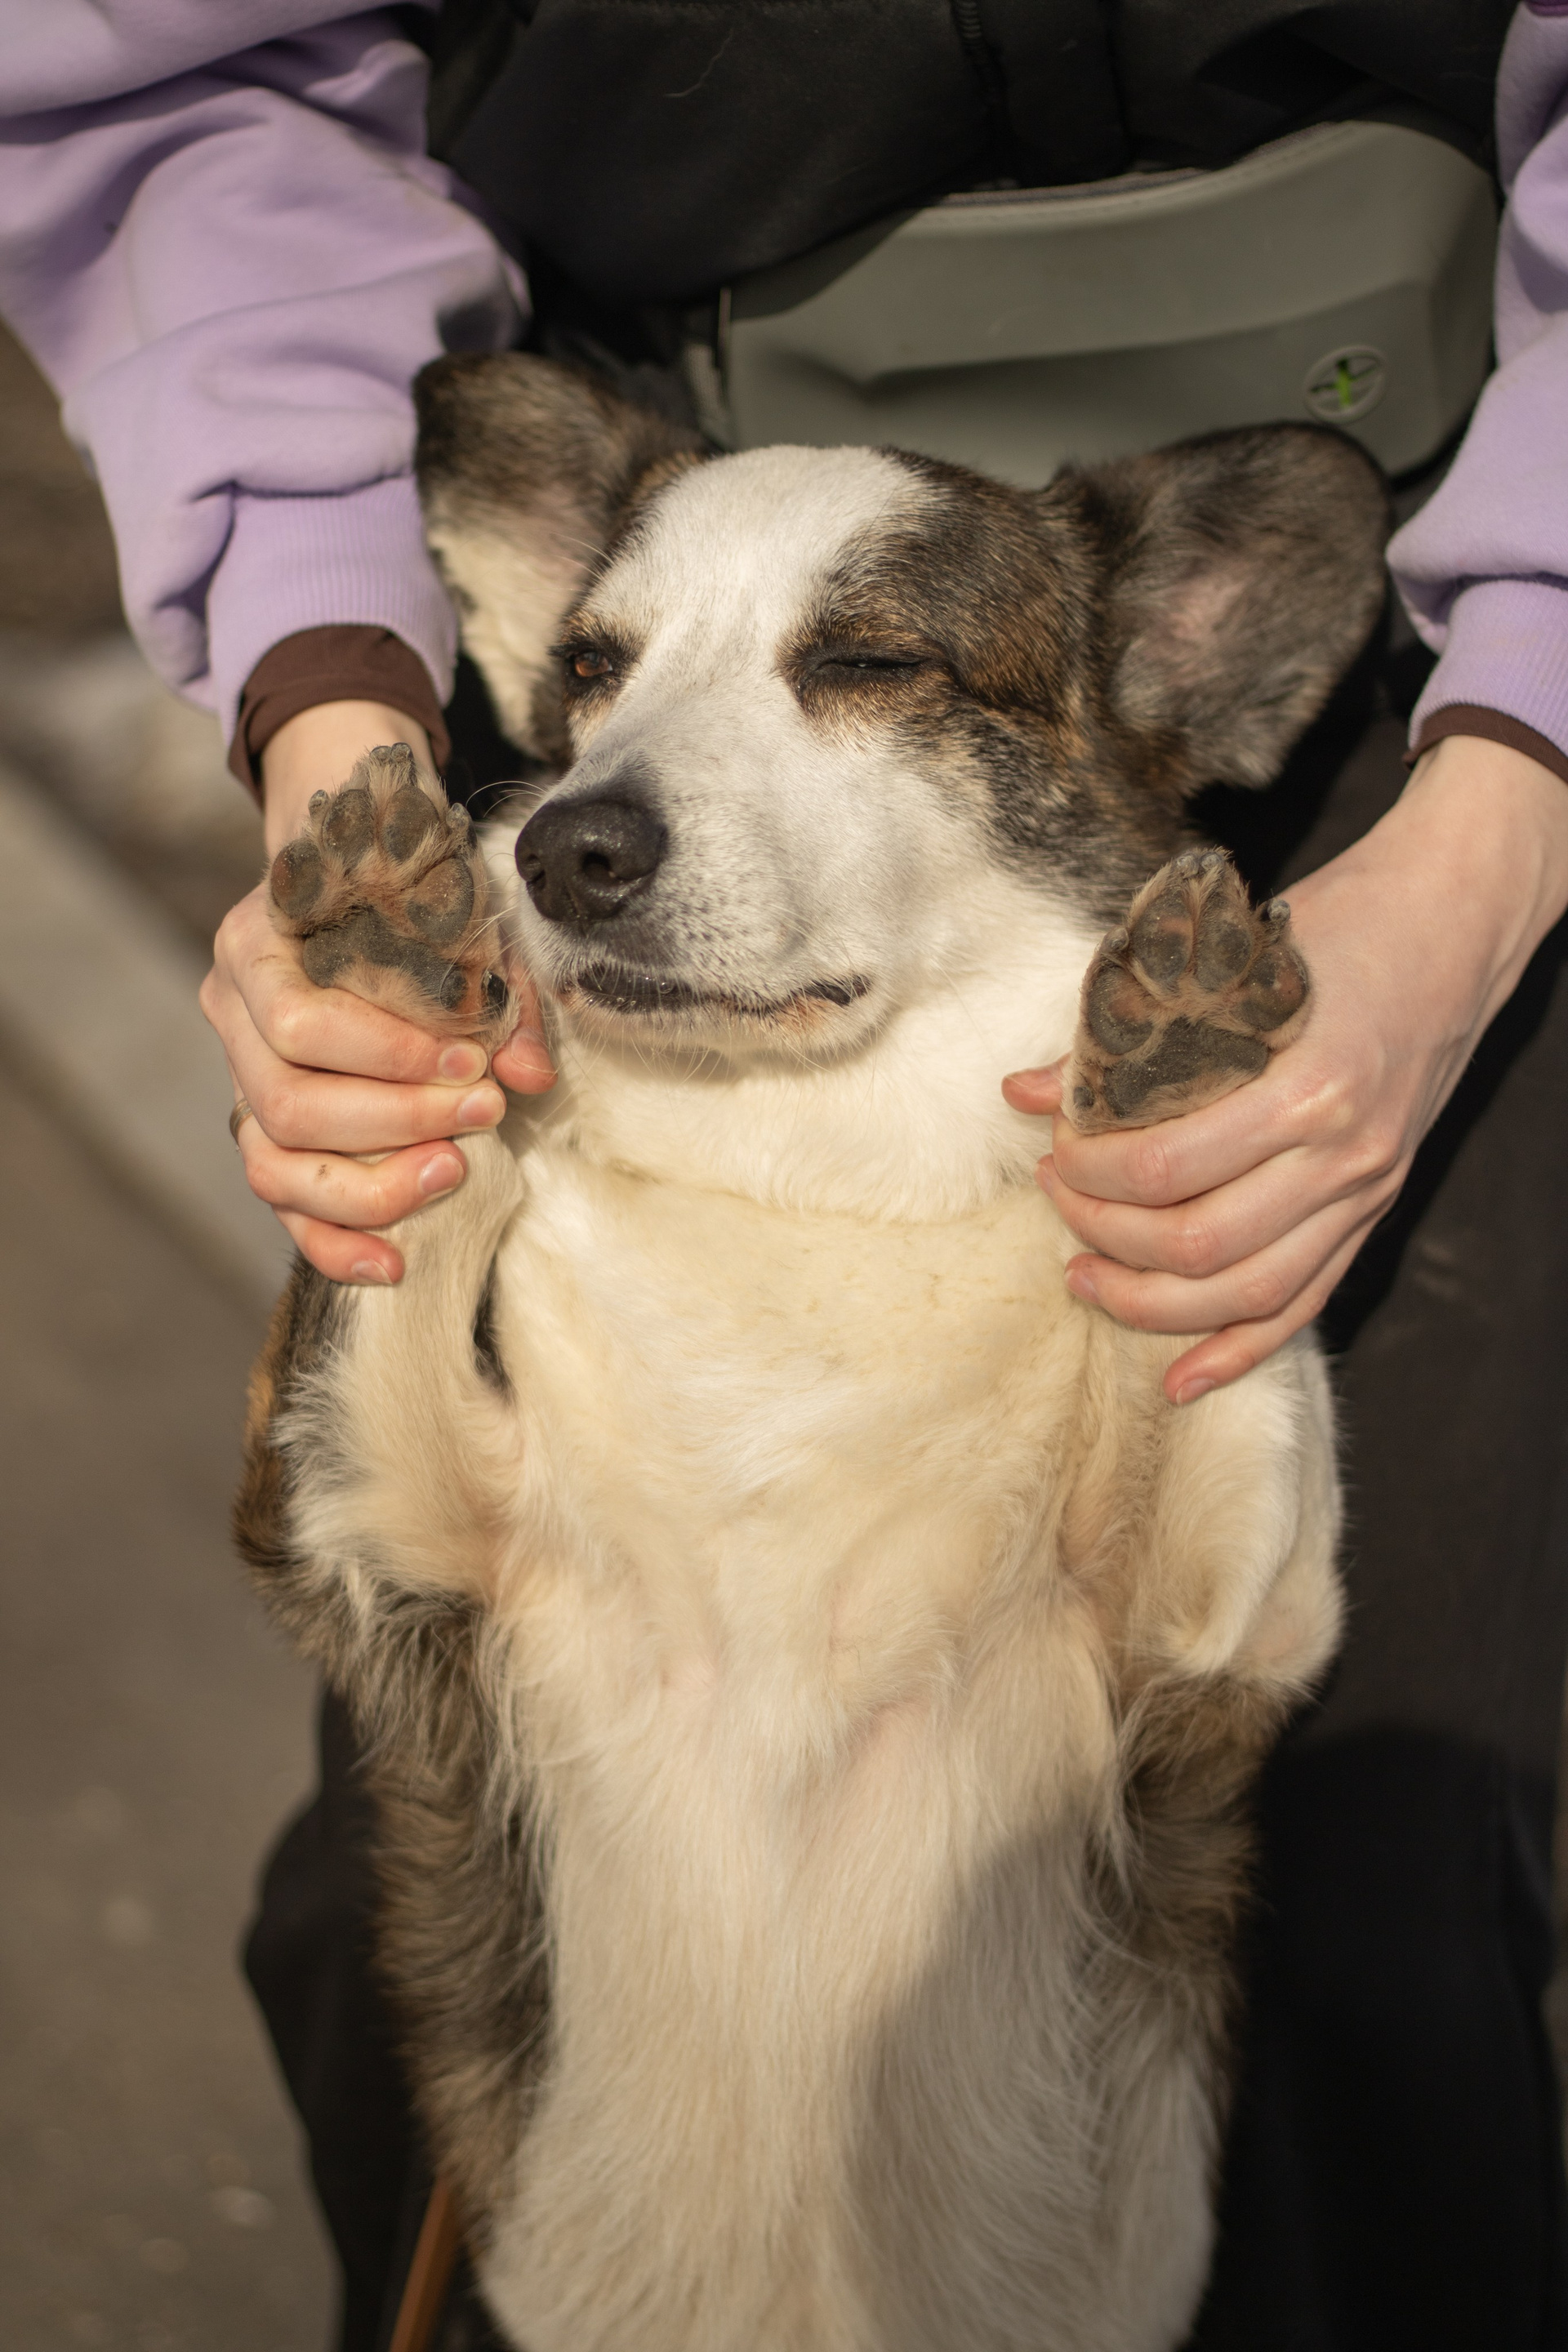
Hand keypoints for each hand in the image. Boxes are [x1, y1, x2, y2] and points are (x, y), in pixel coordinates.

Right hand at [201, 700, 554, 1283]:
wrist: (362, 891)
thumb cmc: (410, 901)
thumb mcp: (458, 922)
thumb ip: (498, 991)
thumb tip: (529, 1074)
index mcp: (257, 946)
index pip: (298, 1023)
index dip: (386, 1055)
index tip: (472, 1059)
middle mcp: (231, 1016)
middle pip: (288, 1103)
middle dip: (397, 1120)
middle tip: (484, 1111)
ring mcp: (240, 1082)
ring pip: (275, 1165)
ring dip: (371, 1186)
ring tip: (456, 1170)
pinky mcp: (266, 1137)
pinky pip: (283, 1209)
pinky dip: (336, 1244)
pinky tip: (395, 1264)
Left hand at [1003, 736, 1567, 1402]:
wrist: (1457, 923)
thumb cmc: (1341, 926)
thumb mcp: (1232, 962)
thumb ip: (1132, 1032)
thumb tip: (1025, 1090)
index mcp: (1306, 1086)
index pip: (1168, 1169)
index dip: (1090, 1177)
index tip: (1055, 1152)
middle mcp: (1342, 1153)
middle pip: (1198, 1247)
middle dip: (1104, 1236)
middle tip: (1058, 1201)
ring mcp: (1365, 1190)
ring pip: (1246, 1295)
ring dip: (1150, 1303)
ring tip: (1084, 1276)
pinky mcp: (1376, 1210)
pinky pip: (1304, 1305)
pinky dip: (1239, 1350)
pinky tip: (1181, 1378)